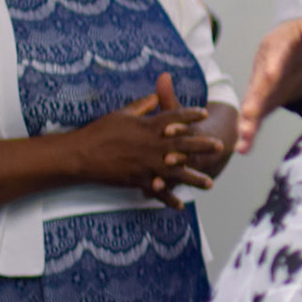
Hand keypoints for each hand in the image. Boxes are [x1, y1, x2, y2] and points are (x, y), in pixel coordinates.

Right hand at [72, 76, 218, 207]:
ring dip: (193, 178)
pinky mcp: (138, 178)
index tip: (204, 114)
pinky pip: (157, 190)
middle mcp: (152, 144)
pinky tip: (180, 205)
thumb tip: (155, 96)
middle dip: (202, 145)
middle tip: (220, 146)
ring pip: (176, 171)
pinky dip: (168, 198)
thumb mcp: (122, 114)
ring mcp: (147, 163)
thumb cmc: (100, 131)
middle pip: (183, 144)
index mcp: (148, 126)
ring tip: (209, 183)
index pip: (174, 117)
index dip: (189, 115)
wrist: (81, 153)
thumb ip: (142, 106)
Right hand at [238, 11, 301, 152]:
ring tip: (242, 144)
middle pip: (258, 87)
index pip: (275, 58)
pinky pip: (257, 116)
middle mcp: (264, 69)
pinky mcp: (265, 100)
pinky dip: (250, 131)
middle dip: (254, 103)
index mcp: (275, 48)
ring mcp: (262, 87)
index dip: (273, 66)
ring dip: (248, 124)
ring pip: (253, 105)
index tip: (271, 75)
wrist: (292, 44)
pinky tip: (243, 149)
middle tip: (249, 117)